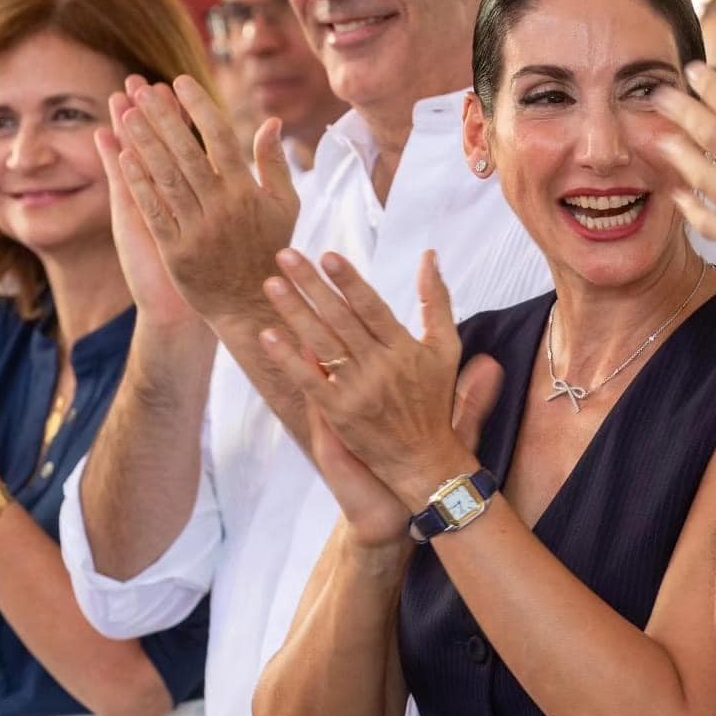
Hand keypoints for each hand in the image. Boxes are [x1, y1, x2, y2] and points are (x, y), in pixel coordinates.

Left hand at [108, 75, 298, 326]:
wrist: (252, 306)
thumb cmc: (271, 249)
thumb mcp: (285, 206)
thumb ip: (275, 163)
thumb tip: (270, 121)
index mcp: (247, 191)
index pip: (220, 137)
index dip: (199, 106)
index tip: (180, 80)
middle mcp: (221, 207)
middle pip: (186, 151)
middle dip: (162, 117)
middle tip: (141, 87)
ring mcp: (196, 229)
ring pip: (166, 177)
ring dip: (144, 143)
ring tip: (126, 113)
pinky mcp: (176, 251)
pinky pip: (153, 210)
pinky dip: (138, 183)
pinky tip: (122, 158)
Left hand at [256, 250, 495, 512]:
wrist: (424, 460)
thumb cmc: (433, 399)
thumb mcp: (445, 348)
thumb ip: (436, 301)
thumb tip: (429, 256)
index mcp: (404, 348)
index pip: (371, 307)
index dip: (348, 281)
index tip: (328, 256)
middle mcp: (379, 367)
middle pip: (339, 319)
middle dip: (311, 286)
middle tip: (286, 256)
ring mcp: (356, 391)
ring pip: (321, 344)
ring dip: (294, 313)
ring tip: (272, 284)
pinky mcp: (338, 413)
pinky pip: (309, 380)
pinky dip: (289, 358)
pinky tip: (269, 335)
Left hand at [653, 44, 715, 314]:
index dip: (712, 86)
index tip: (695, 71)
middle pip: (713, 136)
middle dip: (681, 110)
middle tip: (659, 94)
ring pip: (704, 177)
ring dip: (678, 152)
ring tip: (660, 135)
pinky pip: (709, 222)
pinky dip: (689, 205)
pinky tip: (677, 190)